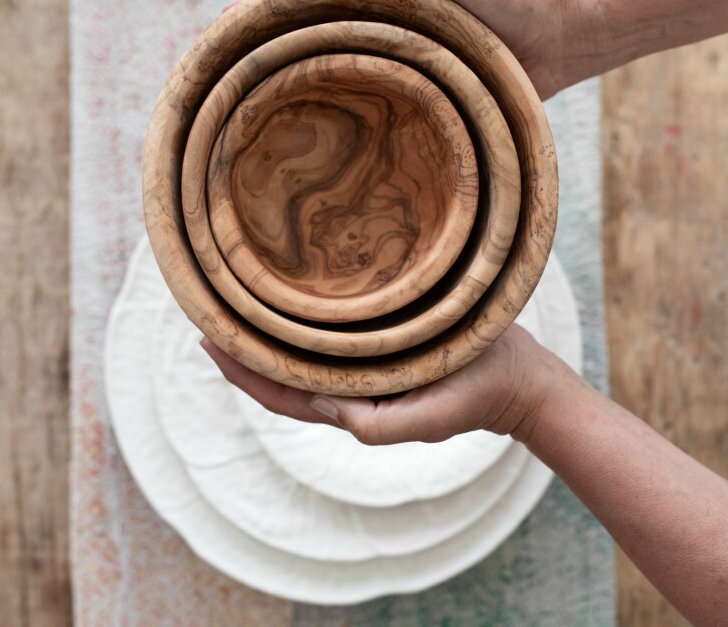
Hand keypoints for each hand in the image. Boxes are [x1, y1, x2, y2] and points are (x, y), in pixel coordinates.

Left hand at [200, 324, 569, 445]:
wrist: (518, 381)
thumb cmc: (475, 396)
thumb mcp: (427, 417)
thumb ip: (374, 423)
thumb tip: (320, 405)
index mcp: (353, 407)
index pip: (282, 395)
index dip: (243, 372)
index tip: (209, 340)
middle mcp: (352, 386)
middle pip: (283, 374)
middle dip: (245, 350)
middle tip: (209, 316)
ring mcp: (368, 366)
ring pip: (303, 356)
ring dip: (269, 336)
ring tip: (239, 307)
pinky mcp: (386, 345)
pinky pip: (333, 339)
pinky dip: (304, 326)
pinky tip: (295, 303)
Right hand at [225, 0, 600, 98]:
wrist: (558, 38)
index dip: (263, 4)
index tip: (223, 26)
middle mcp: (377, 19)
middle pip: (303, 29)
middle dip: (258, 43)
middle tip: (216, 70)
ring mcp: (391, 55)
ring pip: (326, 64)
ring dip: (284, 79)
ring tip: (244, 104)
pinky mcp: (411, 87)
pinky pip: (361, 97)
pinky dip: (328, 108)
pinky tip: (306, 130)